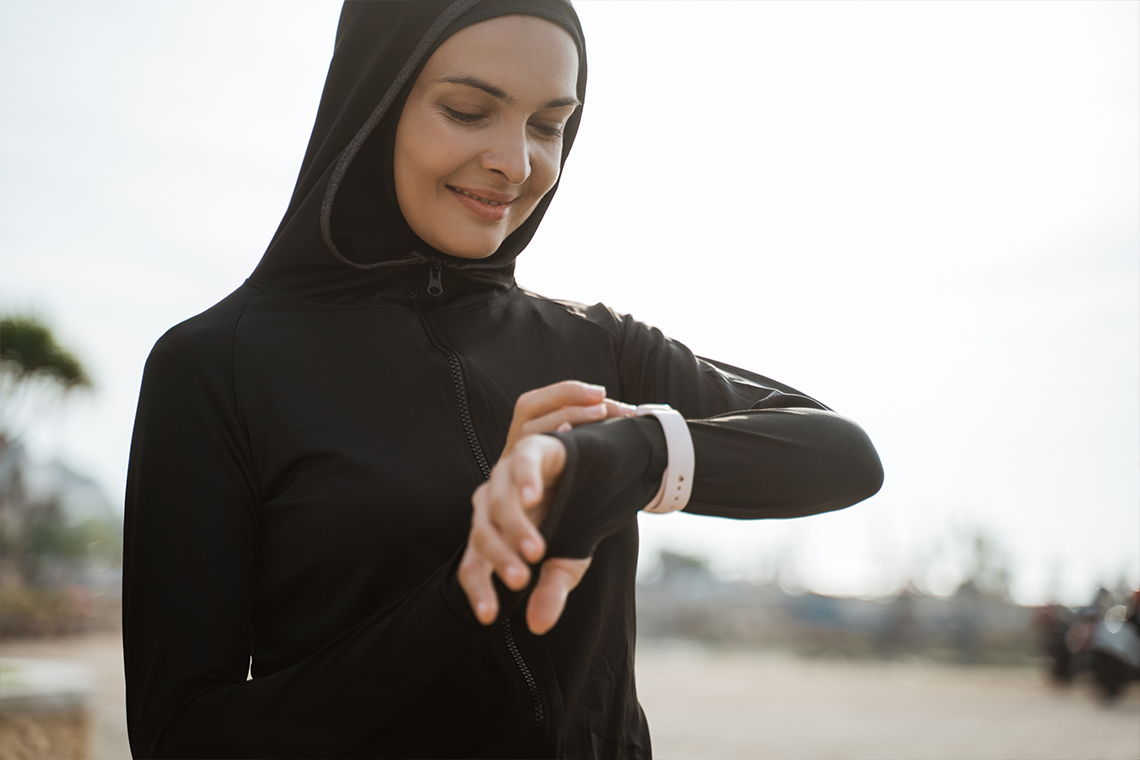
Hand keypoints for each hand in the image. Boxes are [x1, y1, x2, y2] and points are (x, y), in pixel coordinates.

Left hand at [460, 381, 631, 633]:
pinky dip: (526, 480)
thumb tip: (537, 627)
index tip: (489, 618)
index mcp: (495, 534)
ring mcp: (509, 474)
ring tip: (536, 552)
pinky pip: (522, 463)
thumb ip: (550, 590)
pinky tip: (534, 498)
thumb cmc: (578, 520)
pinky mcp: (532, 449)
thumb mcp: (568, 561)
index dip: (478, 590)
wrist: (607, 475)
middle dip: (500, 559)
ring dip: (515, 528)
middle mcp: (493, 503)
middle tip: (521, 582)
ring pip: (499, 502)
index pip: (474, 565)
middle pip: (481, 534)